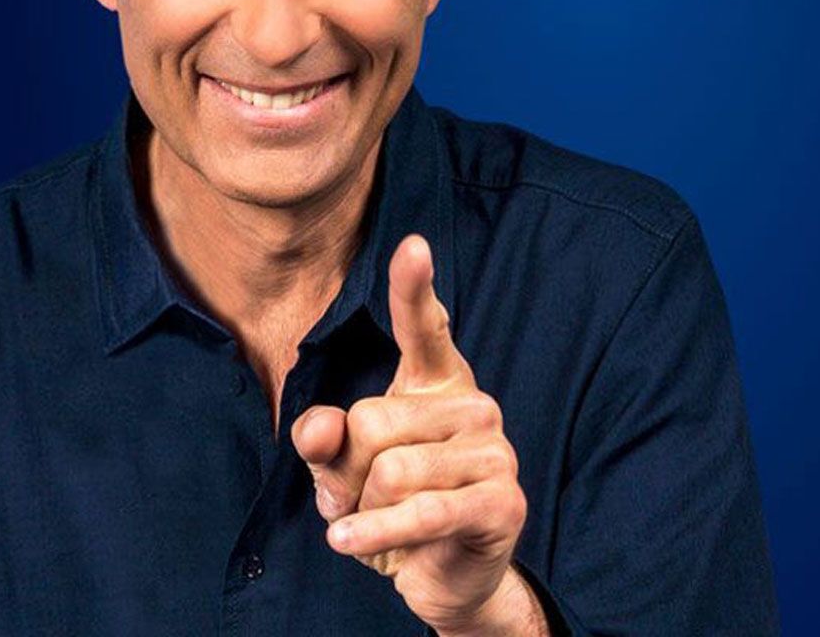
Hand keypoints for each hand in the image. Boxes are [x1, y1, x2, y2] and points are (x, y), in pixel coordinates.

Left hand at [291, 234, 539, 634]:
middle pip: (370, 420)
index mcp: (438, 382)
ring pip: (390, 470)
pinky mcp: (502, 502)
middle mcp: (474, 405)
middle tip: (361, 499)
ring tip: (378, 525)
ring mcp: (494, 452)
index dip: (414, 287)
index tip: (413, 244)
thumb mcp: (343, 474)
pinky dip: (376, 532)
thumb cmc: (393, 509)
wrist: (443, 576)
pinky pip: (421, 511)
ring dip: (365, 511)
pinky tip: (347, 541)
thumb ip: (324, 444)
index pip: (425, 327)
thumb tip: (317, 427)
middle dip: (347, 472)